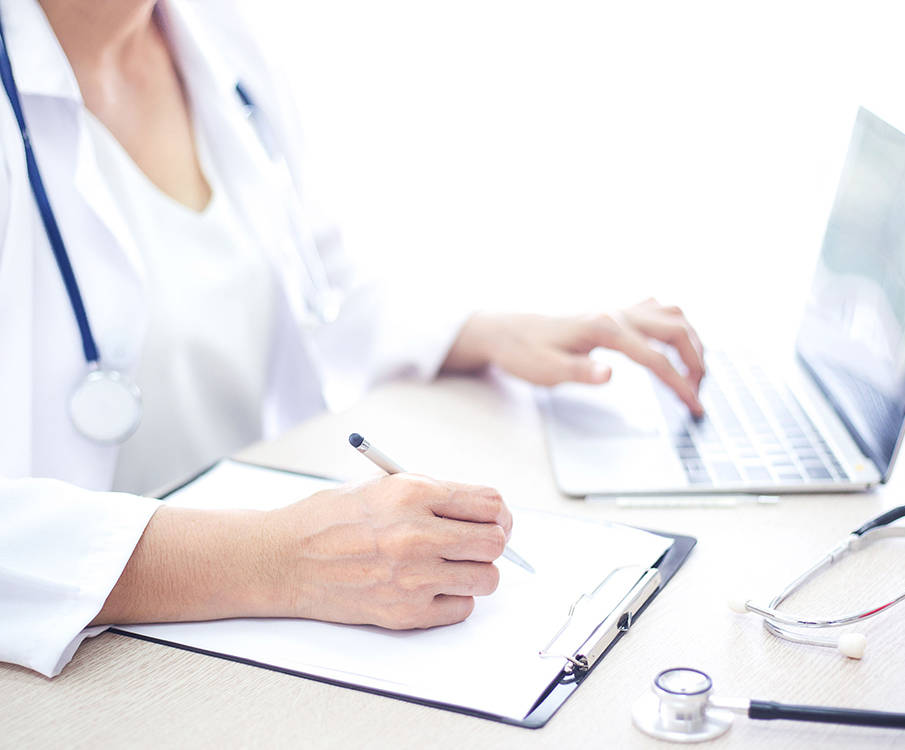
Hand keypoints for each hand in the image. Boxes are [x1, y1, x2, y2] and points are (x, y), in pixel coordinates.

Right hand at [265, 474, 511, 628]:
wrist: (285, 559)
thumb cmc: (328, 520)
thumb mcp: (383, 486)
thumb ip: (433, 496)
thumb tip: (481, 512)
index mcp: (413, 493)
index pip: (490, 503)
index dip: (500, 513)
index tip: (497, 520)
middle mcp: (417, 534)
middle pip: (495, 542)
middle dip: (492, 542)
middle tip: (478, 544)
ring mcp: (413, 576)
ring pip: (486, 579)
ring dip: (475, 573)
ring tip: (451, 566)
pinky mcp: (406, 612)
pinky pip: (461, 609)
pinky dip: (453, 599)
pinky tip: (431, 587)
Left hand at [443, 299, 704, 415]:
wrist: (505, 330)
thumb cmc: (524, 352)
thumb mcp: (545, 370)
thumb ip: (579, 372)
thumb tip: (609, 374)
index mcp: (603, 329)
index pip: (656, 359)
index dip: (680, 385)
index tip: (695, 407)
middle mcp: (615, 312)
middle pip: (676, 329)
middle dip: (697, 361)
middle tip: (700, 392)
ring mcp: (616, 308)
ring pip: (671, 314)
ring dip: (691, 340)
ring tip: (695, 371)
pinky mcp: (613, 310)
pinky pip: (657, 309)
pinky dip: (675, 325)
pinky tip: (674, 342)